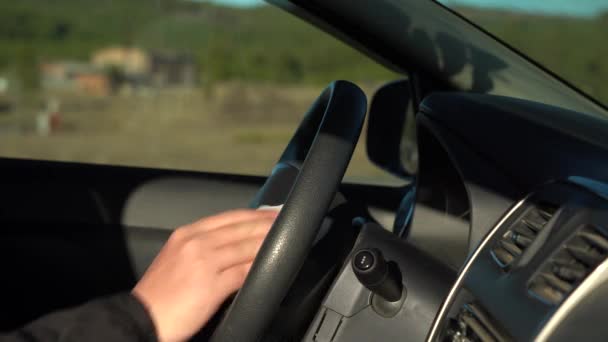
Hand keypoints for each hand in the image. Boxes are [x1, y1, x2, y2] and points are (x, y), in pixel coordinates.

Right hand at [132, 209, 278, 341]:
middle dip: (266, 225)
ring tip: (284, 241)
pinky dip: (259, 267)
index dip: (253, 214)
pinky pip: (243, 272)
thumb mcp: (176, 258)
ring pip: (245, 247)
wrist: (141, 318)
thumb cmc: (158, 294)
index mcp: (186, 233)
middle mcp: (195, 242)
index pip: (228, 217)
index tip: (270, 214)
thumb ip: (201, 247)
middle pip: (240, 229)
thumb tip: (230, 244)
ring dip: (268, 243)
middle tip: (285, 223)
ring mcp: (204, 262)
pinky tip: (271, 266)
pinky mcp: (211, 285)